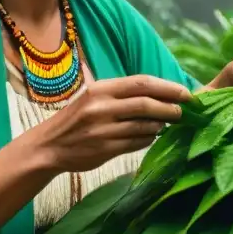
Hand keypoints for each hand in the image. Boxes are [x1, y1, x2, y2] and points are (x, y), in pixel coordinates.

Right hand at [33, 75, 191, 172]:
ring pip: (144, 126)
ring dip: (160, 125)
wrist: (48, 146)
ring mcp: (103, 130)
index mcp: (100, 89)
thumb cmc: (75, 119)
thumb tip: (158, 91)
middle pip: (146, 104)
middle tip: (183, 112)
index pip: (141, 83)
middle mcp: (102, 107)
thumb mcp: (92, 96)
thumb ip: (120, 93)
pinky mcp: (105, 150)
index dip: (167, 87)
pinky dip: (148, 139)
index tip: (185, 93)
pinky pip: (136, 143)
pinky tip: (152, 136)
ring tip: (167, 123)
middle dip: (170, 107)